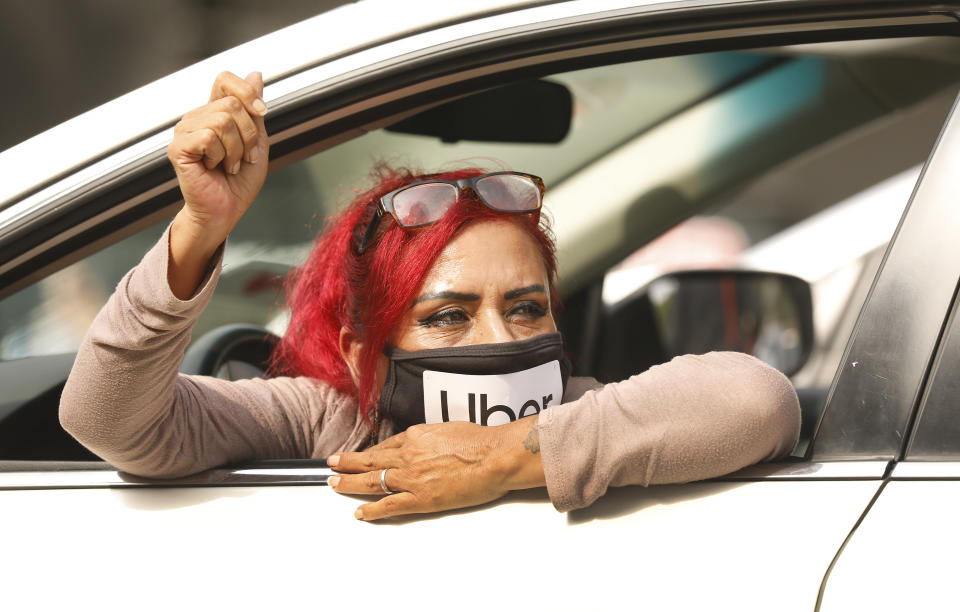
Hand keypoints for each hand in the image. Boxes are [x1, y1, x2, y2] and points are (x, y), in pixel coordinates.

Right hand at [166, 71, 268, 297]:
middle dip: (249, 135)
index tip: (262, 114)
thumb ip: (254, 110)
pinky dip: (221, 156)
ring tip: (229, 166)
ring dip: (237, 150)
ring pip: (223, 120)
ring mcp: (184, 131)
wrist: (226, 211)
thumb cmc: (239, 181)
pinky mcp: (178, 148)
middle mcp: (196, 117)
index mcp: (214, 112)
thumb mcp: (257, 142)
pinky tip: (214, 168)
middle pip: (232, 103)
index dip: (247, 92)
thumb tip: (255, 73)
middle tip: (244, 158)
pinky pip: (209, 137)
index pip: (225, 79)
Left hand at [327, 416, 545, 520]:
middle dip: (348, 462)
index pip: (386, 445)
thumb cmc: (480, 441)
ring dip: (350, 483)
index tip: (358, 454)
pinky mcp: (421, 499)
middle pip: (370, 460)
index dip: (369, 451)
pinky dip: (372, 510)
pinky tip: (360, 512)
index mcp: (416, 436)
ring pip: (373, 481)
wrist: (493, 456)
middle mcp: (408, 455)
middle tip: (332, 464)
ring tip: (335, 484)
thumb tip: (426, 441)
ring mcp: (412, 478)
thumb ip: (432, 437)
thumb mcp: (449, 428)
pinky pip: (390, 506)